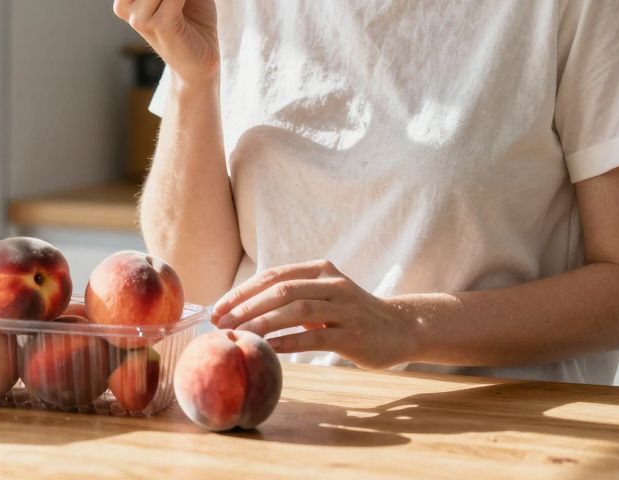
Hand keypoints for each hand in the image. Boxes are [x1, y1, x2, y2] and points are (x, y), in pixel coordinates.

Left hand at [210, 260, 419, 370]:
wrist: (401, 327)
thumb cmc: (351, 314)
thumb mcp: (323, 296)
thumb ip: (292, 297)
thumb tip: (243, 309)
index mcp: (319, 270)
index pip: (273, 275)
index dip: (242, 291)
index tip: (218, 307)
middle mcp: (332, 283)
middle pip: (280, 290)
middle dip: (246, 306)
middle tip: (221, 323)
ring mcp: (344, 307)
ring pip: (296, 310)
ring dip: (262, 322)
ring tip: (238, 335)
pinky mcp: (353, 333)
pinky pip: (315, 336)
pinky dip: (288, 341)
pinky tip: (268, 349)